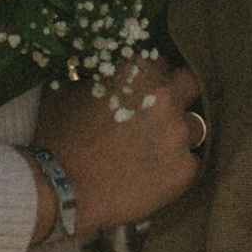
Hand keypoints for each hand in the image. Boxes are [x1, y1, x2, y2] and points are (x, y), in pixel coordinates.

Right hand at [34, 66, 206, 237]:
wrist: (59, 188)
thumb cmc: (57, 137)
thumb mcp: (67, 90)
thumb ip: (95, 75)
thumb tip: (100, 72)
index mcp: (139, 71)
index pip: (162, 63)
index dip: (152, 79)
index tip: (143, 93)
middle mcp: (166, 97)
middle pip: (190, 85)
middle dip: (178, 97)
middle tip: (158, 116)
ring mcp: (179, 135)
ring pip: (195, 127)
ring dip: (179, 134)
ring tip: (155, 150)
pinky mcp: (185, 171)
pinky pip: (192, 164)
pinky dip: (176, 168)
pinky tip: (154, 175)